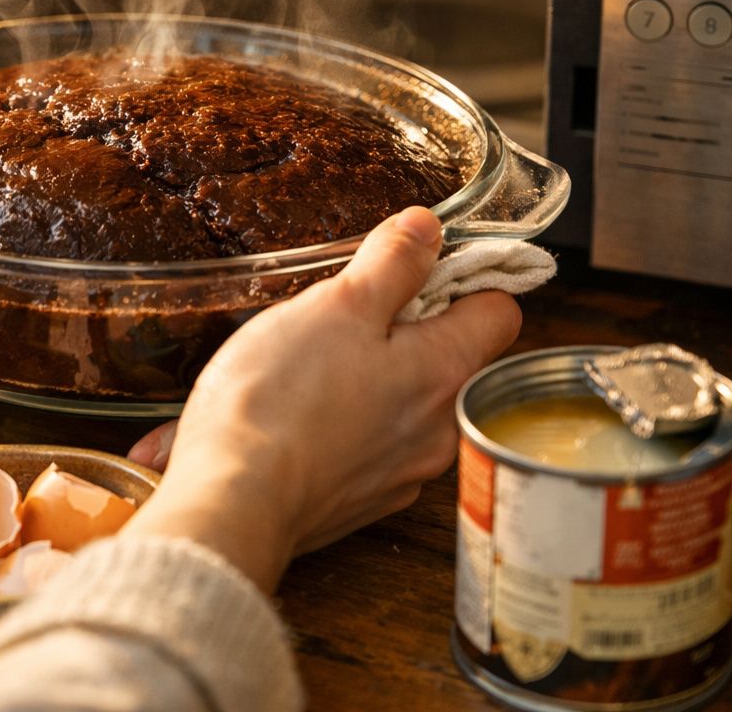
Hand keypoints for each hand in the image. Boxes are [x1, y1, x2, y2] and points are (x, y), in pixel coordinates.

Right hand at [119, 207, 520, 592]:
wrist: (232, 501)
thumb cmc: (279, 401)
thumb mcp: (335, 306)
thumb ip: (391, 264)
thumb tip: (427, 228)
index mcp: (445, 372)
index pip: (499, 311)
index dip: (461, 280)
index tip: (413, 271)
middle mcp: (441, 428)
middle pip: (448, 358)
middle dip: (402, 331)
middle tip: (341, 319)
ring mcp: (404, 472)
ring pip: (405, 404)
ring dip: (369, 380)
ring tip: (307, 370)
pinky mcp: (365, 500)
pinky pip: (369, 447)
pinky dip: (341, 427)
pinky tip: (294, 418)